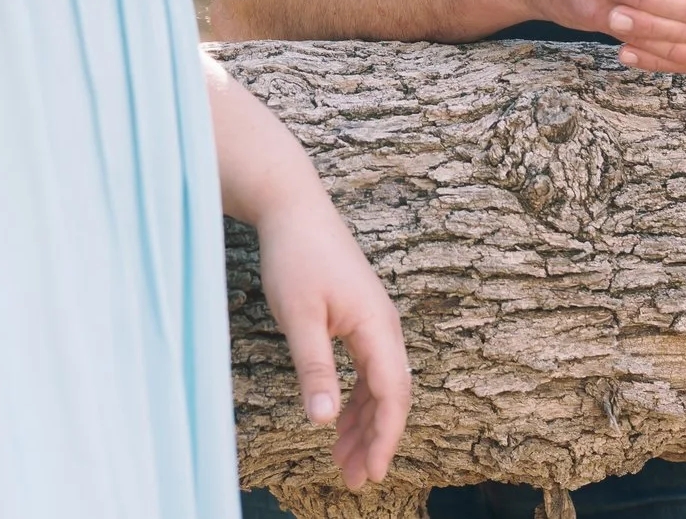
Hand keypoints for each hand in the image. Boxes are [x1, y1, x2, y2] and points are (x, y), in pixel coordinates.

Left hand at [254, 190, 412, 490]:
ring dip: (365, 423)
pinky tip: (338, 419)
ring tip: (343, 460)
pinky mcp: (357, 316)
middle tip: (354, 479)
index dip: (385, 438)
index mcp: (377, 325)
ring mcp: (372, 320)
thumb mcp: (298, 316)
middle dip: (376, 439)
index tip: (372, 473)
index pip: (393, 394)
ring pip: (379, 384)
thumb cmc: (295, 255)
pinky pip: (366, 368)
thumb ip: (314, 368)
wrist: (292, 206)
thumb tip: (324, 419)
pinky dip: (355, 398)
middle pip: (391, 394)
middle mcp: (384, 325)